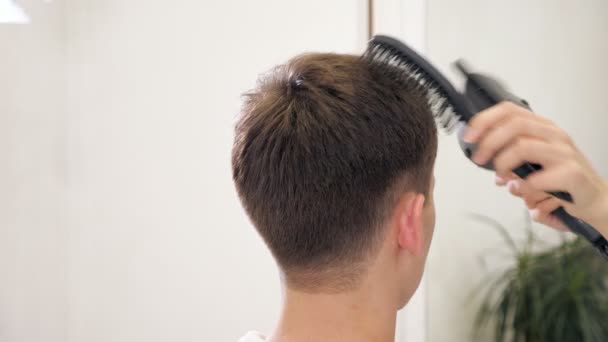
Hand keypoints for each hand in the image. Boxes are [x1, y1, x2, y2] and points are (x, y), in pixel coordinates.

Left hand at [464, 102, 607, 233]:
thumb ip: (509, 157)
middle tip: (479, 159)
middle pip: (514, 125)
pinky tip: (521, 192)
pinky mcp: (572, 174)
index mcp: (542, 128)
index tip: (469, 136)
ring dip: (503, 164)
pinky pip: (537, 178)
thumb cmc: (562, 179)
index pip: (509, 110)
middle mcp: (554, 135)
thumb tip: (485, 159)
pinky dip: (522, 187)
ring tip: (501, 178)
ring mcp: (564, 153)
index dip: (485, 120)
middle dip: (489, 141)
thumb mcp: (533, 162)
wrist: (594, 199)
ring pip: (522, 147)